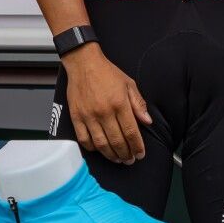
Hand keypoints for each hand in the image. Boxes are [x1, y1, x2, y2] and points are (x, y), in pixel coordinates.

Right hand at [64, 45, 151, 163]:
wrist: (83, 63)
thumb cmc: (106, 72)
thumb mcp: (129, 84)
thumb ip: (139, 104)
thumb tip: (147, 121)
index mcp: (119, 103)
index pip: (131, 132)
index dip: (137, 147)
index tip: (140, 154)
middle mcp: (104, 111)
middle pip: (117, 142)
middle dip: (126, 154)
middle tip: (130, 159)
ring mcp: (88, 115)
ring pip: (101, 144)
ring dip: (111, 155)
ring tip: (117, 159)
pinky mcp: (76, 117)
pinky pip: (84, 139)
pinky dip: (92, 148)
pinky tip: (99, 149)